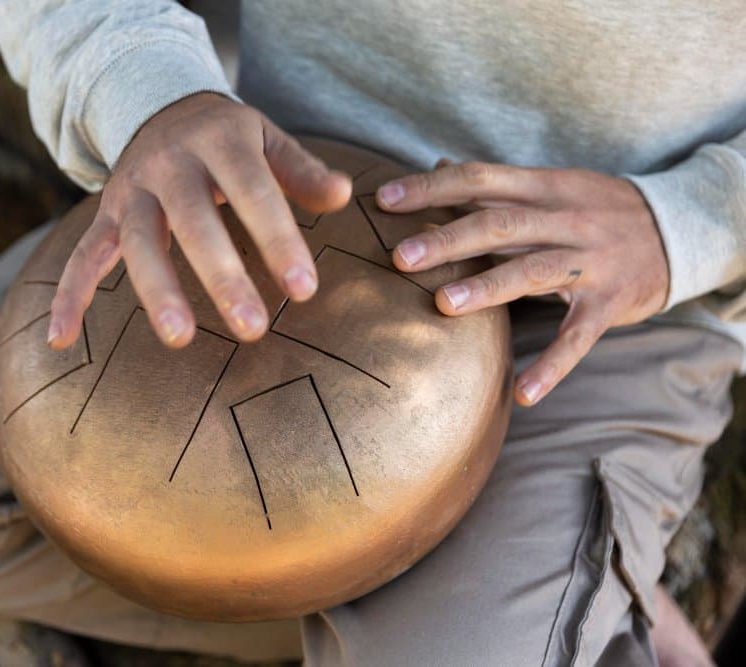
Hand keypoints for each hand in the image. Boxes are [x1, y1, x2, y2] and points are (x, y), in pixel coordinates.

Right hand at [47, 93, 351, 349]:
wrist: (160, 107)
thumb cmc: (227, 136)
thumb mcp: (266, 138)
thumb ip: (302, 171)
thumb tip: (345, 196)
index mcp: (219, 141)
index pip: (253, 193)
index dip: (278, 240)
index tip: (304, 289)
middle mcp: (170, 164)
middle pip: (193, 222)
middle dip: (222, 276)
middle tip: (253, 328)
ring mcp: (132, 191)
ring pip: (138, 243)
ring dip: (157, 291)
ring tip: (180, 339)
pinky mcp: (107, 214)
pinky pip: (83, 255)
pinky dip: (70, 296)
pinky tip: (62, 340)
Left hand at [377, 160, 669, 405]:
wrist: (680, 228)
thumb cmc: (597, 208)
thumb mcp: (552, 186)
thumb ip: (496, 184)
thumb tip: (439, 164)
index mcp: (546, 188)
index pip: (481, 179)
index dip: (432, 187)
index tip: (384, 199)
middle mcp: (566, 219)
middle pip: (501, 225)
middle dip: (449, 239)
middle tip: (400, 256)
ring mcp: (590, 262)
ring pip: (534, 272)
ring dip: (488, 288)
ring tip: (441, 305)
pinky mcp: (610, 303)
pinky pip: (579, 337)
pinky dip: (552, 365)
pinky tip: (522, 393)